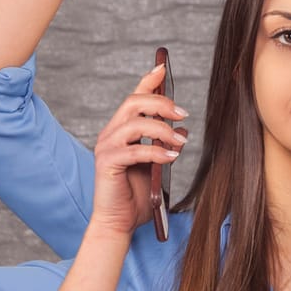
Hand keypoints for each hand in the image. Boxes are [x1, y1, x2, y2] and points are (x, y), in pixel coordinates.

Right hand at [87, 62, 188, 239]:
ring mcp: (107, 148)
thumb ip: (166, 146)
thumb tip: (182, 132)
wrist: (119, 223)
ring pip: (134, 123)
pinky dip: (155, 151)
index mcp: (122, 131)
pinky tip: (171, 156)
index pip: (135, 98)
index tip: (163, 67)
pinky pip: (134, 150)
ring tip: (178, 142)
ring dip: (161, 129)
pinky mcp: (107, 163)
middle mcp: (111, 134)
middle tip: (183, 114)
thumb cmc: (136, 196)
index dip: (148, 80)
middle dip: (161, 103)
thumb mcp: (157, 166)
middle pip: (133, 103)